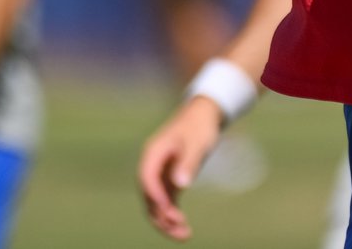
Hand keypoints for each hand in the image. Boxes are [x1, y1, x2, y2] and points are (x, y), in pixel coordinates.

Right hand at [136, 96, 225, 240]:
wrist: (204, 115)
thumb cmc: (199, 126)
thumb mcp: (197, 143)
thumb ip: (188, 163)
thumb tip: (180, 184)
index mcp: (153, 153)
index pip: (147, 178)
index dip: (155, 196)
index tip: (169, 212)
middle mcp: (152, 165)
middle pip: (148, 196)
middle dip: (161, 215)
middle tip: (180, 230)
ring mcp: (160, 174)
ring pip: (156, 203)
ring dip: (166, 220)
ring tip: (184, 235)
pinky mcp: (170, 179)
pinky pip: (166, 202)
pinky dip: (172, 215)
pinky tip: (184, 228)